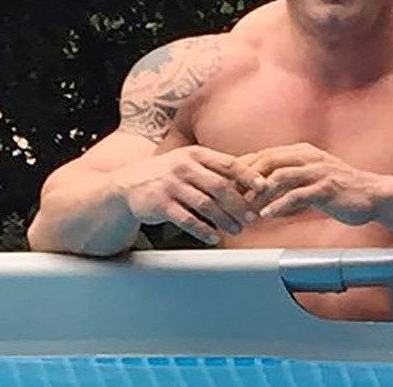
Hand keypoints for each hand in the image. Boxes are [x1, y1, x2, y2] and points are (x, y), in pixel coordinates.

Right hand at [124, 146, 266, 244]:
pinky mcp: (160, 204)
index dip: (248, 175)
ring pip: (205, 205)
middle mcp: (183, 166)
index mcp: (195, 154)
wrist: (128, 184)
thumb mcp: (189, 162)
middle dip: (239, 204)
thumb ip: (215, 168)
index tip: (264, 187)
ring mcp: (171, 185)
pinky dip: (203, 230)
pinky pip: (187, 219)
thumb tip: (251, 177)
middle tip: (252, 218)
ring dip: (224, 220)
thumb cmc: (167, 173)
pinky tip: (214, 237)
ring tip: (236, 229)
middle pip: (220, 186)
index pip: (228, 163)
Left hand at [232, 143, 382, 224]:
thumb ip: (284, 183)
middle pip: (266, 161)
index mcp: (299, 152)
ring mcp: (318, 171)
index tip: (226, 187)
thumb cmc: (338, 189)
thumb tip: (256, 194)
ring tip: (244, 209)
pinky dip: (279, 205)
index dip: (242, 171)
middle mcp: (307, 156)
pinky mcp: (327, 187)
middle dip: (245, 180)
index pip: (262, 156)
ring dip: (259, 194)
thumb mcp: (308, 180)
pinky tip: (266, 215)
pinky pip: (298, 195)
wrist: (373, 194)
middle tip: (230, 199)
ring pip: (280, 177)